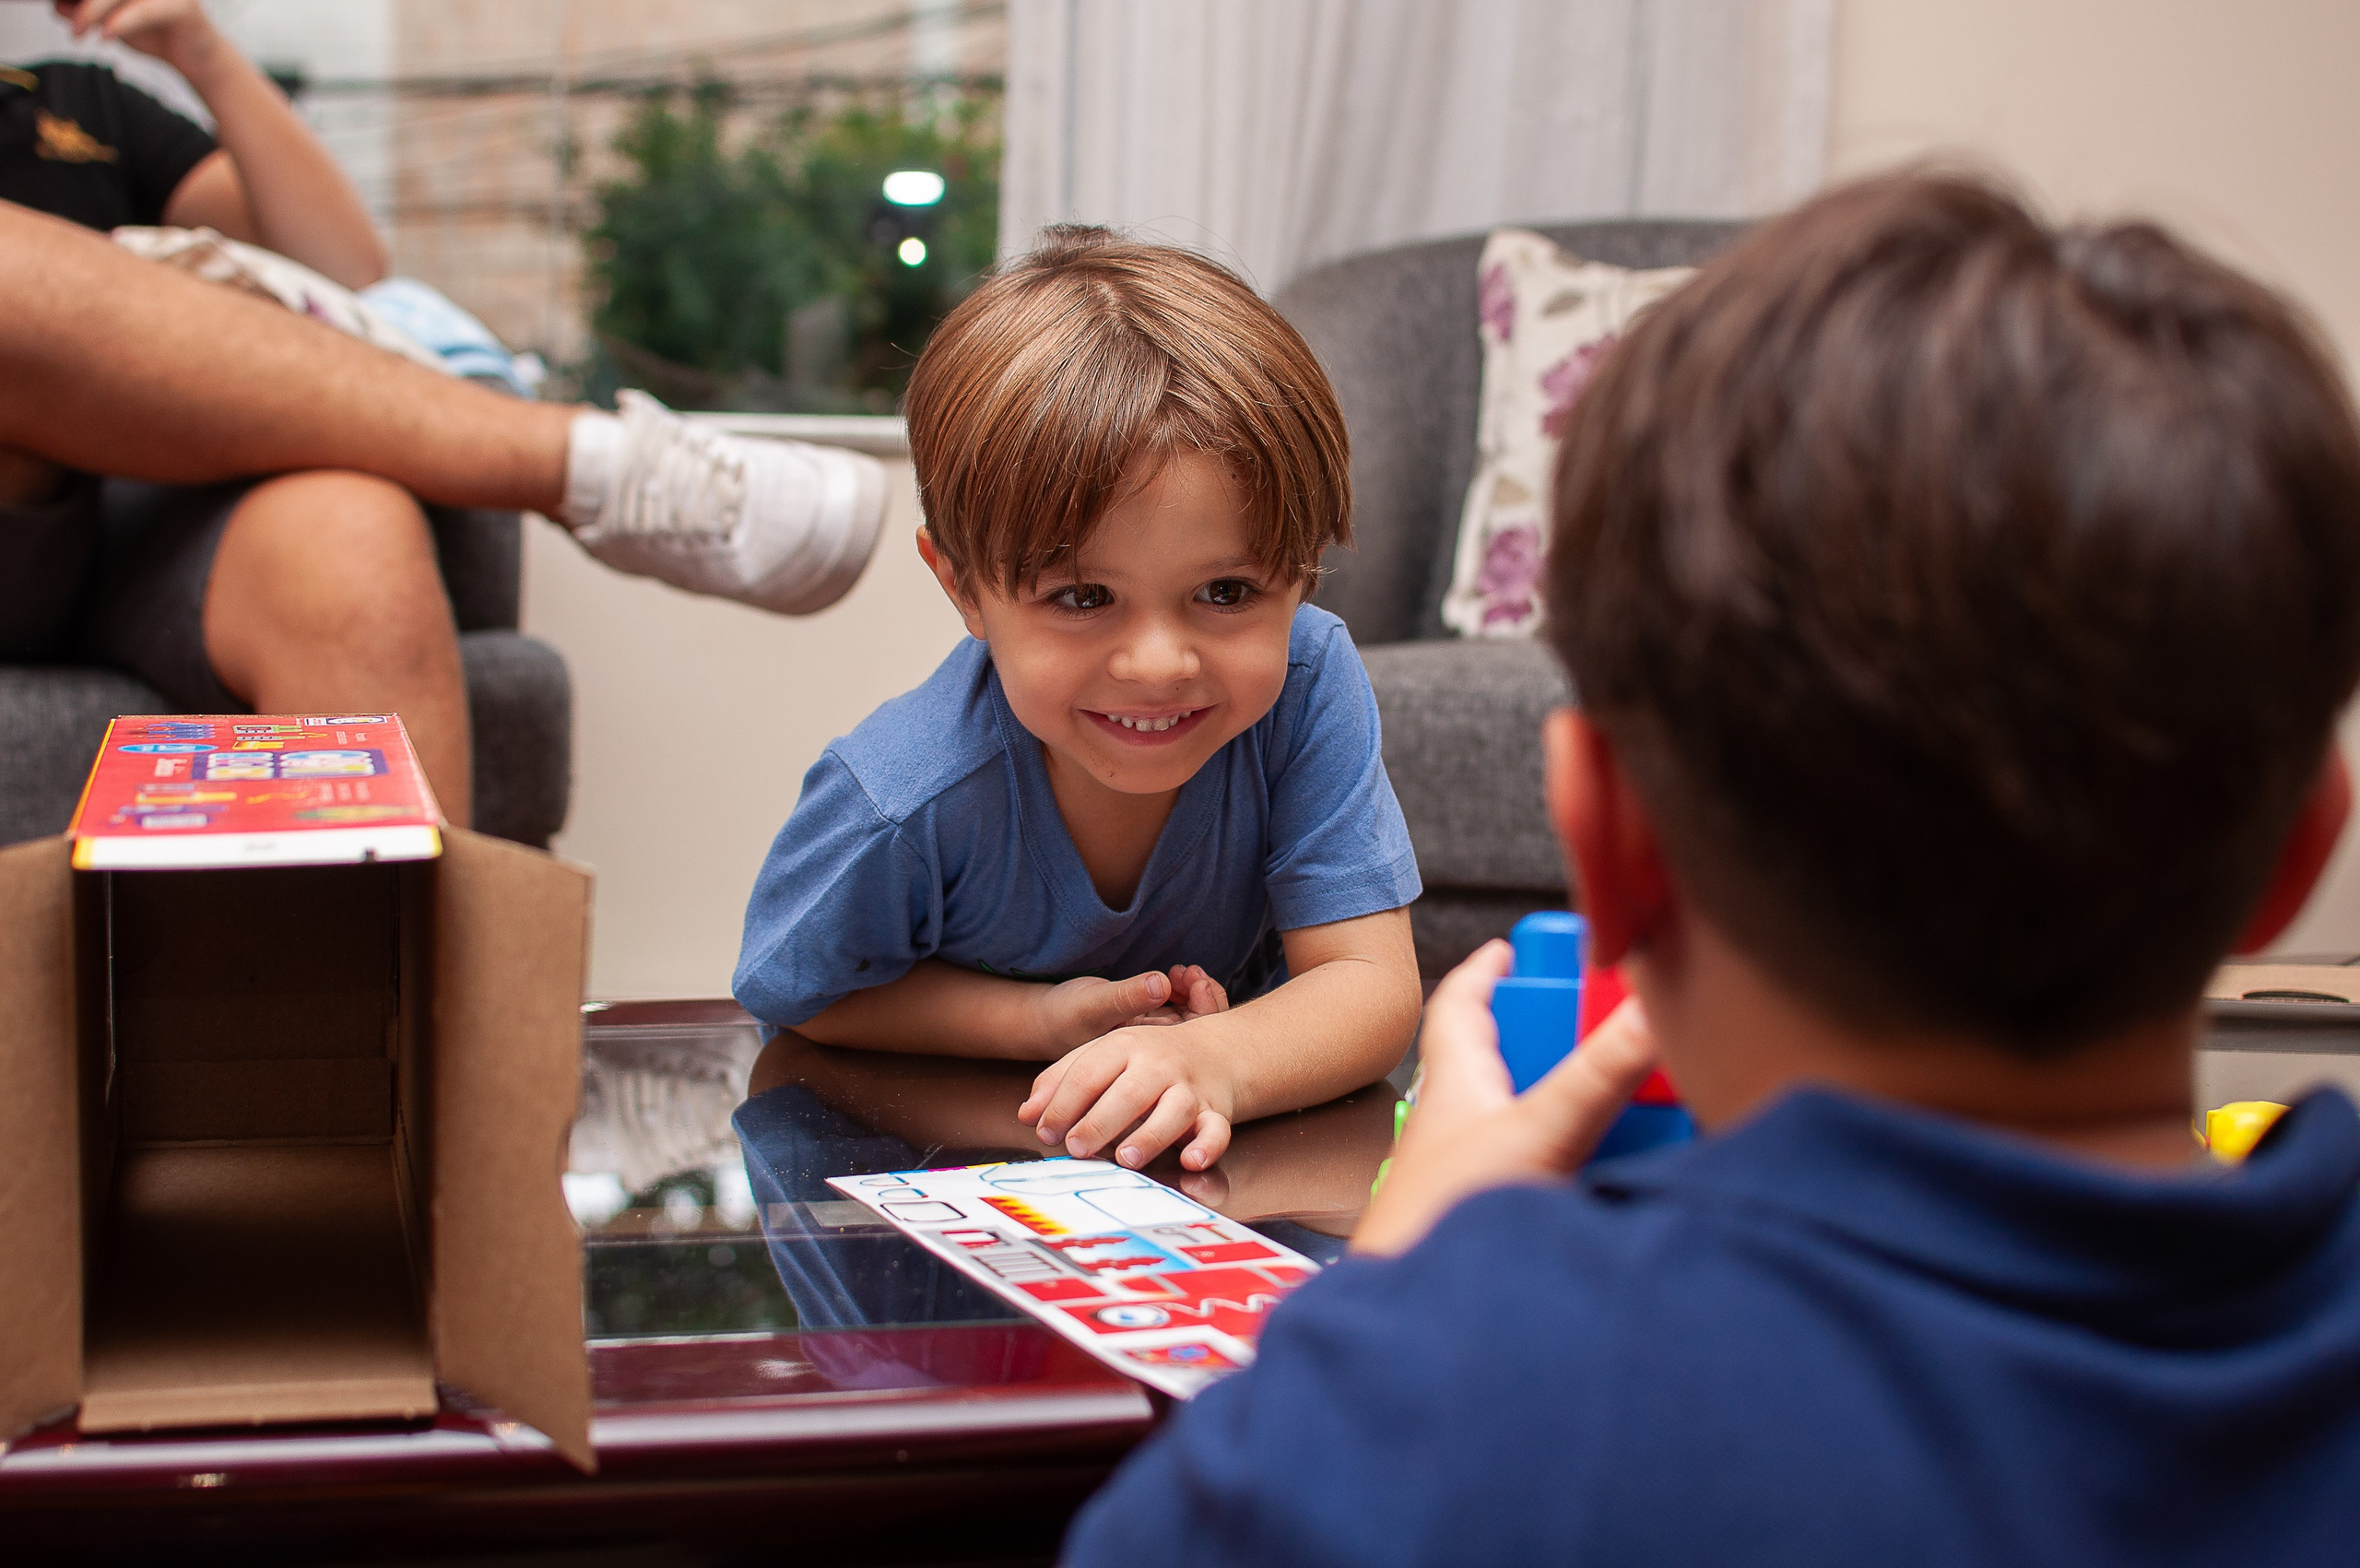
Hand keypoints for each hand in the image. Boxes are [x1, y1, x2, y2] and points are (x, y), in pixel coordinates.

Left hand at [57, 1, 224, 75]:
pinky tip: (106, 35)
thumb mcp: (113, 23)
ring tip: (79, 32)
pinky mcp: (183, 6)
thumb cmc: (158, 35)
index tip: (57, 4)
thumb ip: (86, 13)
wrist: (198, 60)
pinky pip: (145, 10)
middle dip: (82, 2)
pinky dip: (122, 22)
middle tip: (69, 23)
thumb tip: (58, 6)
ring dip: (93, 11)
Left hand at [1019, 974, 1237, 1169]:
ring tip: (1125, 1158)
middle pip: (1128, 1092)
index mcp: (1124, 1047)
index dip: (1063, 1104)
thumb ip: (1061, 1081)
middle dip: (1099, 1122)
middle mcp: (1157, 1065)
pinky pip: (1216, 1130)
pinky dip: (1207, 1146)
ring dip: (1150, 1136)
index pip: (1087, 1073)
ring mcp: (1188, 1088)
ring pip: (1173, 1109)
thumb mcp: (1101, 1057)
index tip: (1046, 1131)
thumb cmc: (1144, 1061)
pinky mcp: (1215, 1111)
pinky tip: (1191, 1161)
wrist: (1214, 1051)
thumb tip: (1027, 1114)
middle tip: (1076, 1148)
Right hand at [1030, 964, 1224, 1051]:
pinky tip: (1175, 973)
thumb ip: (1126, 997)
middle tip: (1194, 974)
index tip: (1197, 983)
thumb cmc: (1067, 1015)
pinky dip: (1181, 987)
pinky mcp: (1148, 1019)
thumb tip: (1161, 984)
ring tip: (1183, 971)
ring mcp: (1154, 1036)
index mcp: (1148, 1059)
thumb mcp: (1094, 1004)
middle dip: (1205, 999)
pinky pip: (1178, 1007)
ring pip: (1191, 1017)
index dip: (1206, 1011)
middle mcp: (1155, 1052)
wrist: (1045, 1019)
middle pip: (1200, 1031)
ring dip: (1194, 991)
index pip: (1194, 1043)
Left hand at [1351, 940, 1658, 1256]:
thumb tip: (1647, 1009)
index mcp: (1457, 1080)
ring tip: (1635, 1102)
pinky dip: (1585, 1164)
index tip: (1514, 948)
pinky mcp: (1494, 1217)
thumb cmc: (1443, 1222)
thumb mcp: (1538, 1131)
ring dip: (1580, 1107)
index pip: (1463, 1004)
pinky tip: (1617, 1177)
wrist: (1417, 1325)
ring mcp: (1477, 1171)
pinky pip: (1549, 1172)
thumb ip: (1599, 1074)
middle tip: (1609, 1030)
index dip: (1488, 971)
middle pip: (1511, 1059)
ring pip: (1533, 1119)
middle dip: (1559, 1041)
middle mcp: (1462, 1121)